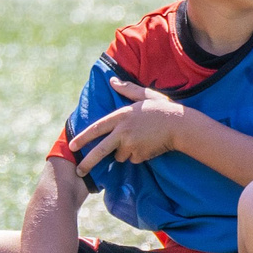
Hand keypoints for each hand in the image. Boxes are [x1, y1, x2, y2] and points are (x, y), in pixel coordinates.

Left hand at [67, 79, 191, 175]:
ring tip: (141, 140)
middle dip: (88, 162)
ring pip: (120, 156)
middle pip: (100, 150)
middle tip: (79, 171)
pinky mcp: (140, 155)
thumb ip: (127, 89)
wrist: (181, 125)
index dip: (82, 138)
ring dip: (125, 153)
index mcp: (121, 116)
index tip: (72, 146)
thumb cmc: (164, 109)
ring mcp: (131, 144)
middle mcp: (122, 131)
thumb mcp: (145, 95)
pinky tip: (148, 146)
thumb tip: (113, 80)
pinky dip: (137, 156)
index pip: (96, 128)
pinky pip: (133, 159)